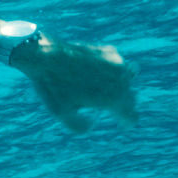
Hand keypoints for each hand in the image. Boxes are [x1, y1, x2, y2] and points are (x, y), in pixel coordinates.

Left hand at [14, 37, 137, 131]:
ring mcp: (118, 63)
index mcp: (114, 98)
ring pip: (126, 80)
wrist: (46, 55)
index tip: (123, 124)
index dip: (127, 122)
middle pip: (129, 99)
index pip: (131, 116)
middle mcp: (122, 80)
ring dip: (118, 86)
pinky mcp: (110, 51)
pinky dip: (110, 71)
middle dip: (121, 105)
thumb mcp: (61, 113)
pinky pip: (117, 66)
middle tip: (109, 107)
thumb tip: (92, 123)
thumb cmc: (53, 86)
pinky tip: (94, 72)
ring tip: (102, 88)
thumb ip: (79, 126)